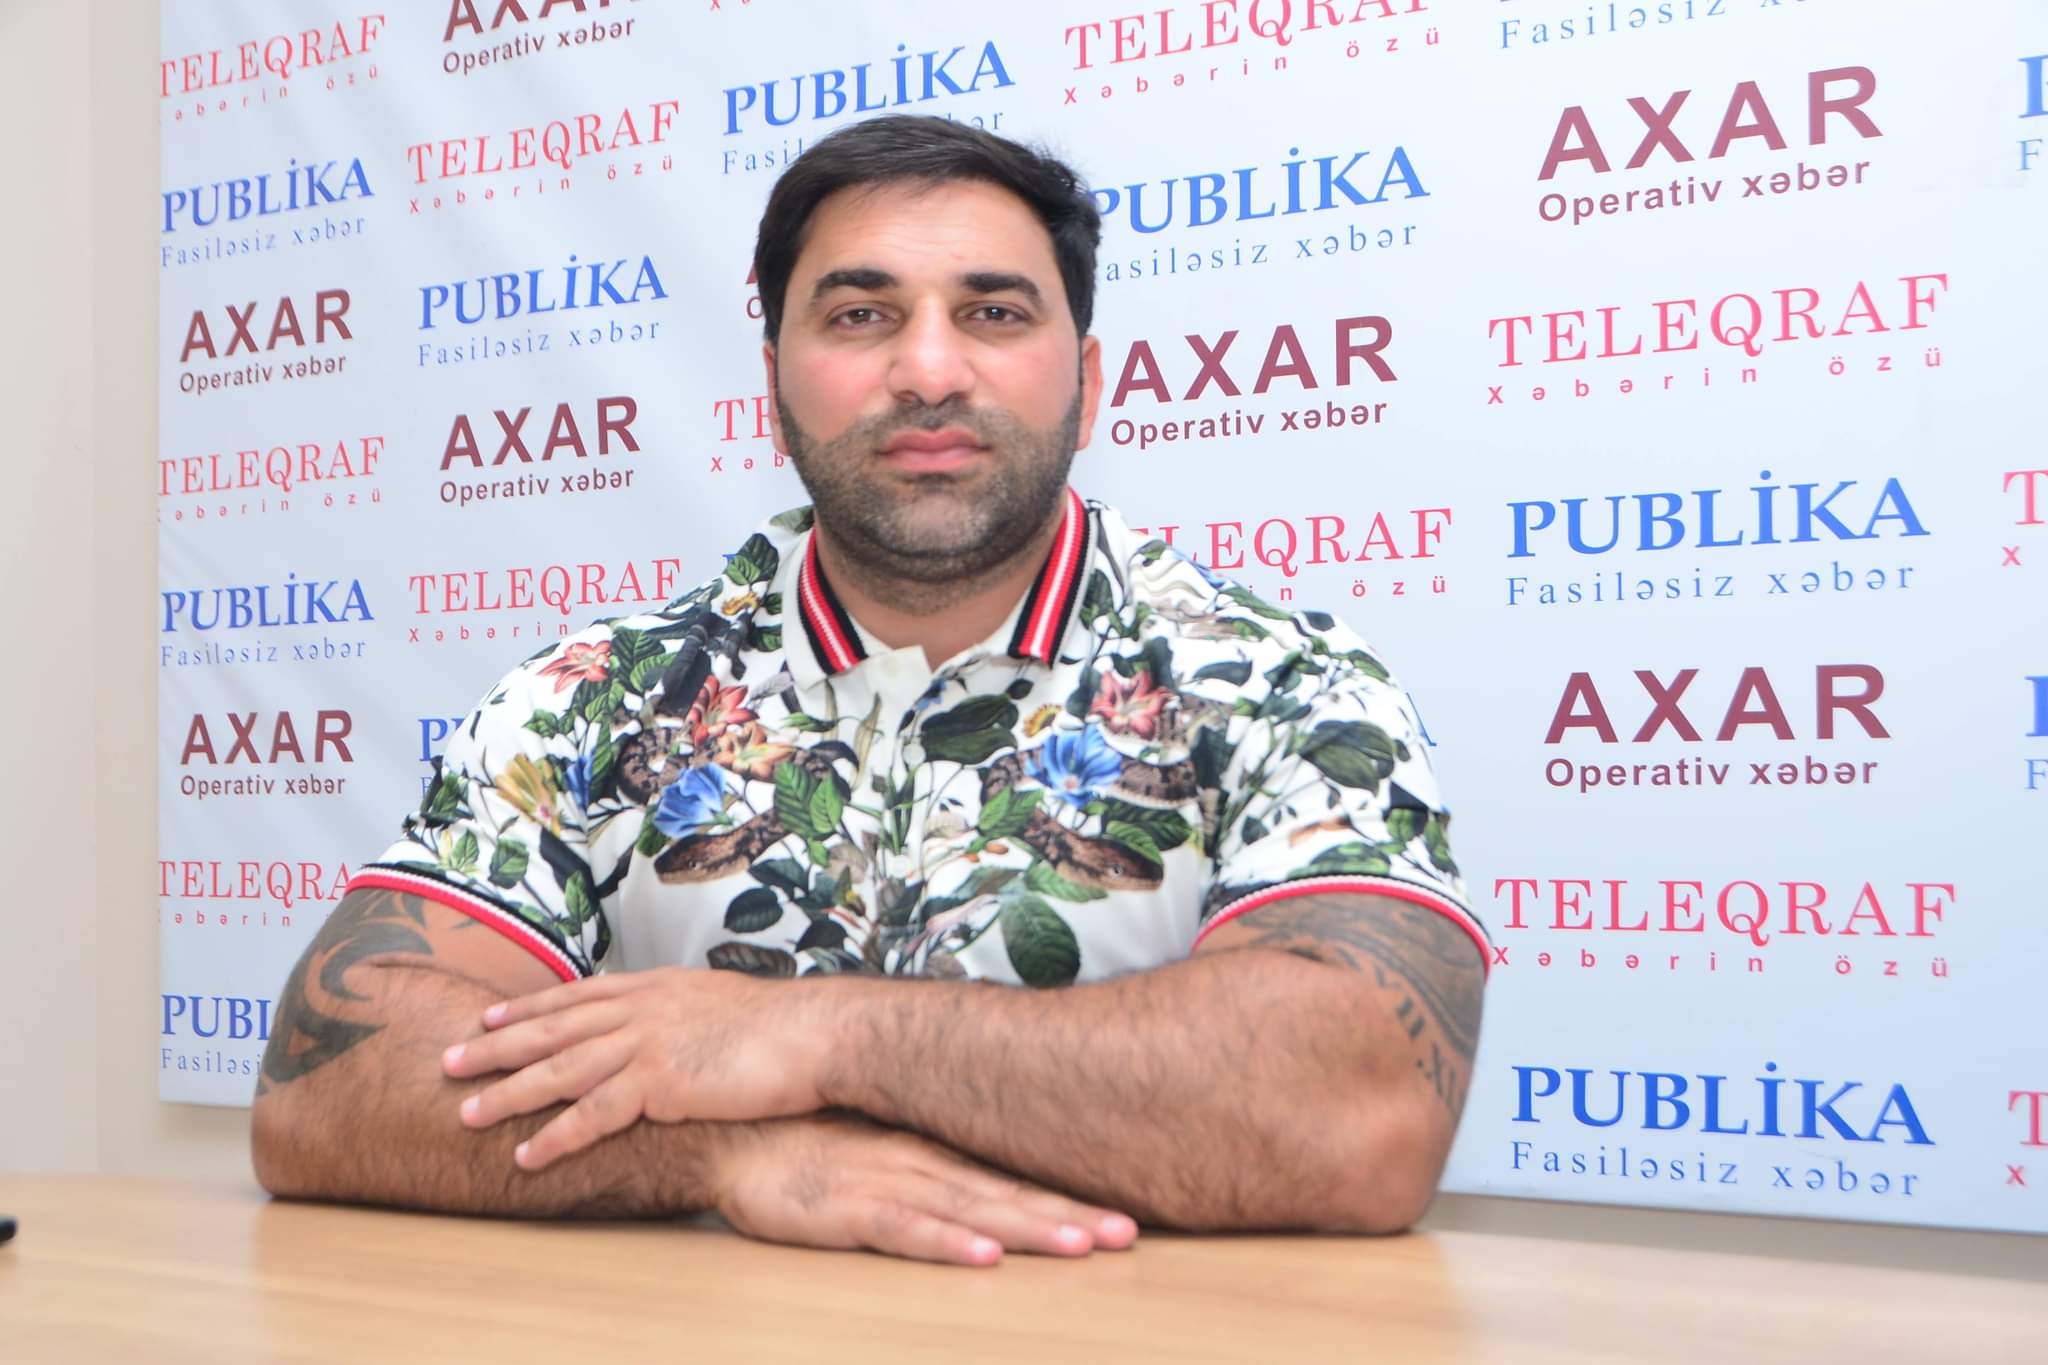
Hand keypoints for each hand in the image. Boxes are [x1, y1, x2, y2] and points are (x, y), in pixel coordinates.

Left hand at [442, 966, 824, 1169]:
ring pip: (560, 1068)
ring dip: (509, 1092)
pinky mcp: (659, 1084)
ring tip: (467, 1112)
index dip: (530, 1008)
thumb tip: (674, 1027)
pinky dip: (555, 1136)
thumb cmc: (782, 1027)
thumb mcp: (720, 1003)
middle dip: (496, 1045)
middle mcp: (642, 1009)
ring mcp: (647, 1044)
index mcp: (656, 987)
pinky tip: (526, 1155)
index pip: (578, 996)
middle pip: (553, 1027)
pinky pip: (593, 1115)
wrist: (814, 1034)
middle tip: (448, 1058)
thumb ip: (684, 1012)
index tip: (491, 1016)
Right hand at [713, 1113, 1138, 1266]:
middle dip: (1069, 1216)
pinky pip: (903, 1230)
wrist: (732, 1132)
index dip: (1069, 1196)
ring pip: (970, 1210)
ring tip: (1080, 1244)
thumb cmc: (809, 1146)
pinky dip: (945, 1242)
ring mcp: (885, 1183)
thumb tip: (989, 1183)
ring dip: (1027, 1229)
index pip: (1012, 1178)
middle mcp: (921, 1163)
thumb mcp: (882, 1151)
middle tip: (1128, 1232)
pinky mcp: (845, 1209)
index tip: (1126, 1213)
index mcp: (933, 1153)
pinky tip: (981, 1255)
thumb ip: (932, 1166)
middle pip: (1007, 1195)